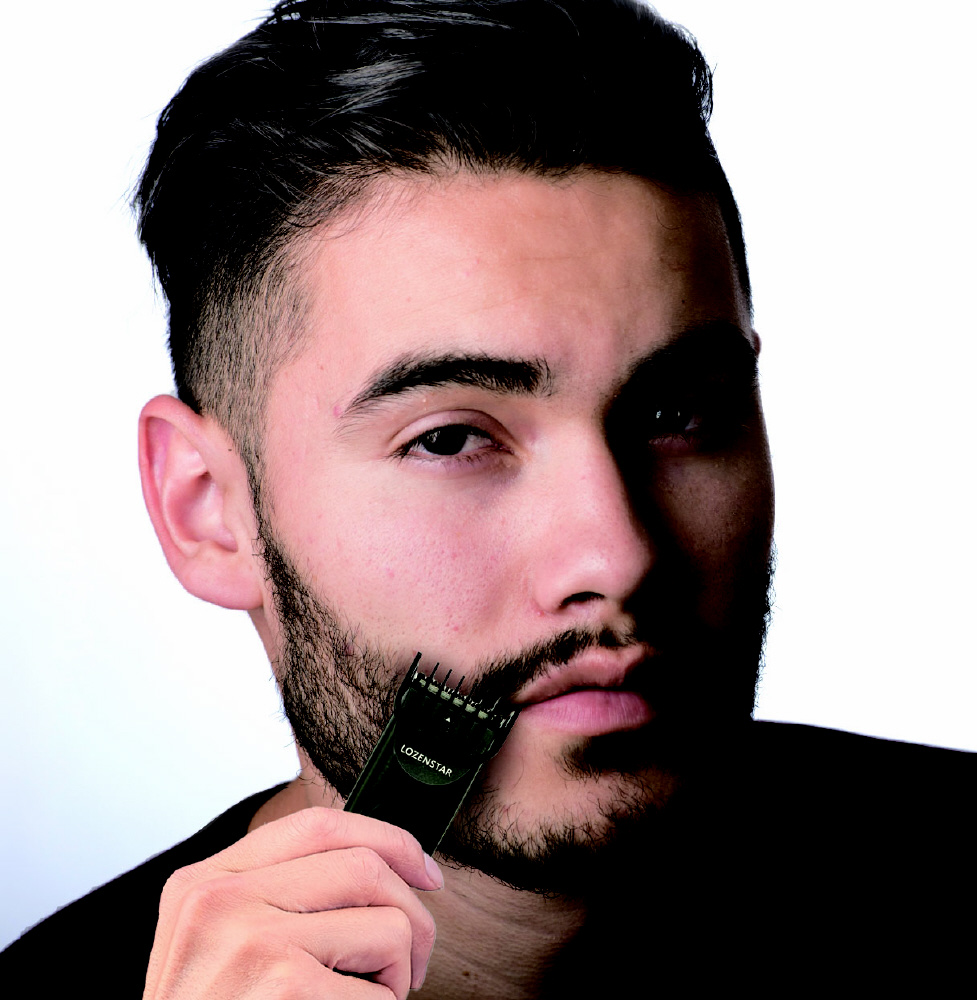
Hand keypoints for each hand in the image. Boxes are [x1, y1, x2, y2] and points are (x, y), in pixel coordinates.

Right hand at [142, 807, 441, 998]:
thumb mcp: (218, 942)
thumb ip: (273, 894)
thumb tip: (378, 865)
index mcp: (205, 883)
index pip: (318, 827)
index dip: (387, 840)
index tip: (423, 870)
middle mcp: (222, 901)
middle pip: (365, 866)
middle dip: (412, 913)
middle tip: (410, 961)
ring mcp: (252, 942)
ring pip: (388, 924)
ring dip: (397, 972)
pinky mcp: (286, 987)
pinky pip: (381, 991)